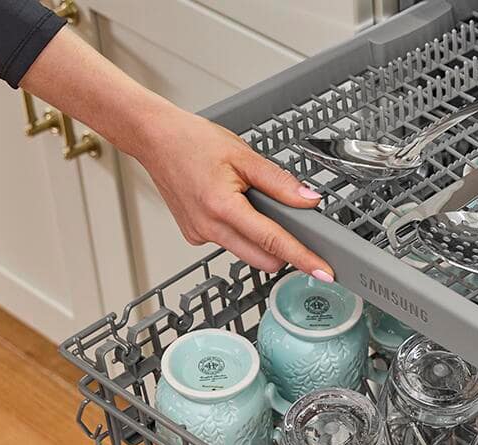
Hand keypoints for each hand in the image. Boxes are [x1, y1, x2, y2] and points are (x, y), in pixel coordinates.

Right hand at [131, 107, 333, 278]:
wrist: (155, 139)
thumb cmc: (192, 142)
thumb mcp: (243, 155)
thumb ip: (279, 182)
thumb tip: (308, 200)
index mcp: (222, 207)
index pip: (273, 242)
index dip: (303, 258)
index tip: (323, 273)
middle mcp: (209, 227)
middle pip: (262, 260)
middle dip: (282, 251)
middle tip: (292, 227)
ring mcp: (199, 235)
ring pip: (246, 253)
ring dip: (259, 238)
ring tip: (248, 201)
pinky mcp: (194, 235)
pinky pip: (228, 243)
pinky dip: (239, 231)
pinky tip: (230, 205)